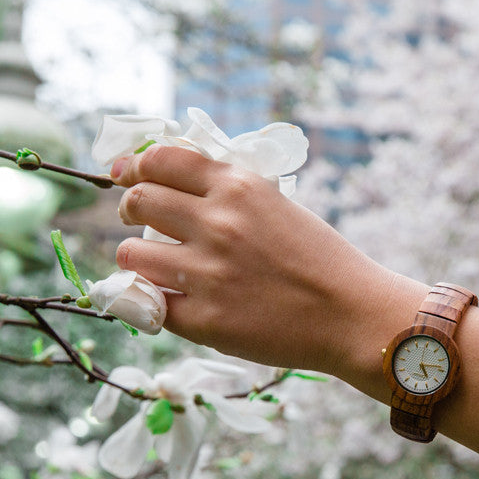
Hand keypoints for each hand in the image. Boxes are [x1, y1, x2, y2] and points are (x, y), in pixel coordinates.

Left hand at [109, 146, 427, 387]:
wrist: (354, 316)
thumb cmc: (323, 262)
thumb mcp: (279, 206)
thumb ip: (231, 195)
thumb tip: (176, 187)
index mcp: (239, 187)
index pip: (162, 159)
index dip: (135, 165)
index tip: (124, 174)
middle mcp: (218, 223)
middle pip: (138, 199)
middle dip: (129, 207)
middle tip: (135, 220)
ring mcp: (208, 273)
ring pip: (132, 254)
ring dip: (137, 258)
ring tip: (155, 267)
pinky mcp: (205, 319)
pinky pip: (150, 305)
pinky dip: (153, 302)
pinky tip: (168, 301)